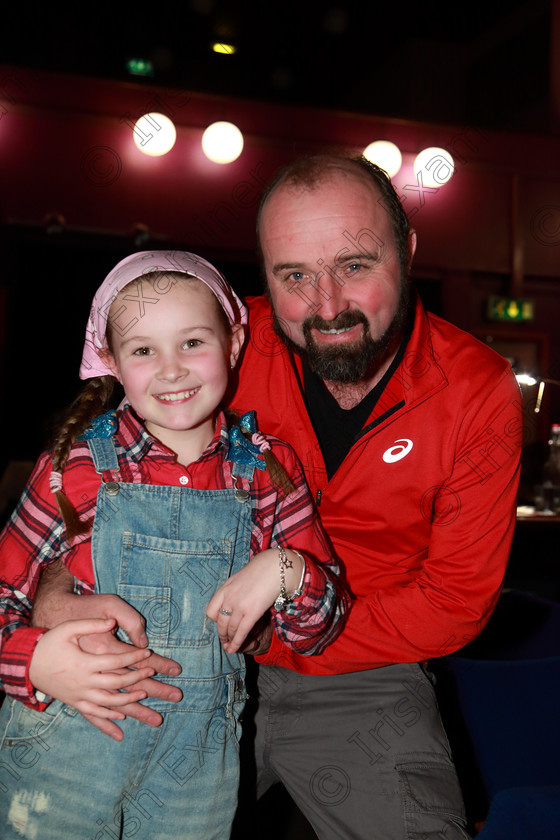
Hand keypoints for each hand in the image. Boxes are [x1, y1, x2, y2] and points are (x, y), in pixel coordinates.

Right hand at [29, 619, 154, 720]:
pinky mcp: (74, 703)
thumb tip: (111, 622)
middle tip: (152, 672)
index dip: (134, 657)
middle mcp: (83, 682)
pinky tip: (122, 719)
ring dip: (128, 701)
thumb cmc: (50, 642)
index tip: (148, 652)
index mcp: (84, 663)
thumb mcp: (68, 629)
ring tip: (143, 694)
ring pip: (108, 703)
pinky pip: (93, 715)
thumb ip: (91, 624)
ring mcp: (79, 695)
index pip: (116, 661)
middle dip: (137, 679)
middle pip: (116, 683)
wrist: (28, 663)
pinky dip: (108, 719)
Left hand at [206, 548, 301, 652]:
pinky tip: (235, 648)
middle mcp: (228, 598)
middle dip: (222, 634)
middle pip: (220, 622)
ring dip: (229, 640)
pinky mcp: (251, 612)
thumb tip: (234, 600)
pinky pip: (241, 631)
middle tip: (224, 642)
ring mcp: (239, 606)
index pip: (211, 611)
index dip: (215, 620)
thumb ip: (234, 591)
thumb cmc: (261, 570)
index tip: (220, 624)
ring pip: (230, 629)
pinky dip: (237, 642)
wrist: (275, 567)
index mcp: (225, 588)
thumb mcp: (240, 578)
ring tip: (230, 648)